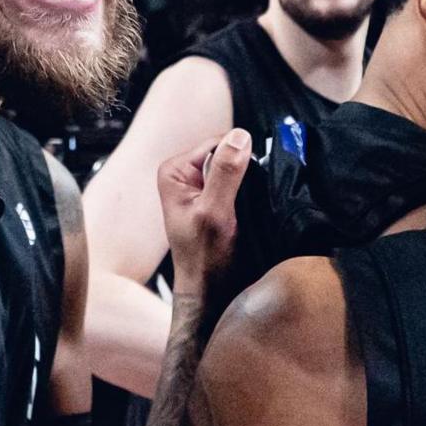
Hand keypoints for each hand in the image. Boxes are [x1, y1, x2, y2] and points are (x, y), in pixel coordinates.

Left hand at [157, 128, 252, 299]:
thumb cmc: (205, 258)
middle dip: (244, 173)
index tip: (245, 189)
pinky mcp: (217, 198)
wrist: (209, 290)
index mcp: (175, 170)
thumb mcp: (214, 212)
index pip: (218, 143)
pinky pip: (241, 184)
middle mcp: (185, 173)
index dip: (238, 161)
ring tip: (247, 210)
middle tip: (245, 203)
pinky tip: (249, 212)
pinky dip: (251, 194)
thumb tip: (241, 136)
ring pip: (238, 168)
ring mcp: (202, 186)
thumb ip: (225, 173)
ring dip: (250, 185)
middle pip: (229, 153)